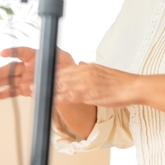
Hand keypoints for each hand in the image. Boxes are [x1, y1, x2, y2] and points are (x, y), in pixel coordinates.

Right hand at [0, 46, 75, 99]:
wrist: (67, 83)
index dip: (12, 52)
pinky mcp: (24, 89)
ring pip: (9, 79)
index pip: (22, 52)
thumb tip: (64, 58)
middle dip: (1, 71)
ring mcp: (25, 78)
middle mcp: (28, 67)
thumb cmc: (66, 67)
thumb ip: (60, 57)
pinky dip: (2, 94)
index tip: (3, 53)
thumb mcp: (65, 58)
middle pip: (12, 68)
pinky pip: (12, 91)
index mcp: (36, 56)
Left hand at [0, 47, 136, 107]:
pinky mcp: (89, 94)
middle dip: (43, 82)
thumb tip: (83, 64)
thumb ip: (91, 68)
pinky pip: (68, 97)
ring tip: (32, 93)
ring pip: (60, 86)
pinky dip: (57, 98)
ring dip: (45, 90)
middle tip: (29, 85)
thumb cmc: (122, 82)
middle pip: (59, 77)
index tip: (39, 77)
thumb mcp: (105, 71)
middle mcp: (85, 72)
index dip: (50, 75)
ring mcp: (86, 83)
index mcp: (88, 67)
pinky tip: (48, 101)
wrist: (134, 87)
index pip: (65, 70)